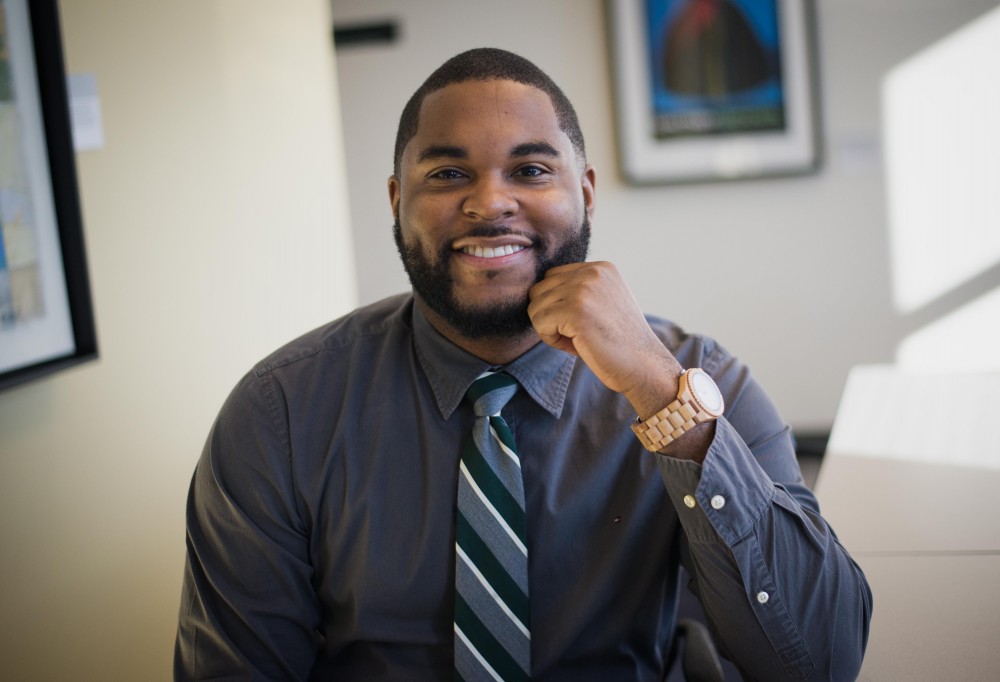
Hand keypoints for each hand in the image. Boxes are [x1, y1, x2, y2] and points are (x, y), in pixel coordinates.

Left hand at [527, 261, 681, 416]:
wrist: (644, 366)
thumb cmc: (620, 341)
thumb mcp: (603, 302)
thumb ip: (578, 289)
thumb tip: (535, 290)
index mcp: (601, 267)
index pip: (552, 277)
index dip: (557, 304)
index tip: (580, 322)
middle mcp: (592, 272)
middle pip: (540, 290)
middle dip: (550, 315)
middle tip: (576, 334)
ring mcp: (583, 289)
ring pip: (535, 306)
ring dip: (549, 328)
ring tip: (577, 339)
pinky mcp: (574, 310)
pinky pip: (539, 322)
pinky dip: (550, 339)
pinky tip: (575, 345)